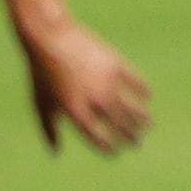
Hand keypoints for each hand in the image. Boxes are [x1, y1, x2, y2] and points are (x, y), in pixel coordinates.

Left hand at [22, 18, 152, 155]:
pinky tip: (147, 96)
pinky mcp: (116, 65)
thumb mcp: (41, 103)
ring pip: (133, 109)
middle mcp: (95, 101)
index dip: (109, 148)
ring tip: (149, 125)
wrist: (50, 38)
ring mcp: (108, 83)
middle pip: (120, 127)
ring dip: (143, 120)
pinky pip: (137, 83)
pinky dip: (144, 91)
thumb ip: (49, 129)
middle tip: (138, 144)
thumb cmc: (42, 73)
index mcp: (76, 113)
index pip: (99, 139)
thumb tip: (56, 152)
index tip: (116, 151)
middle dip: (132, 139)